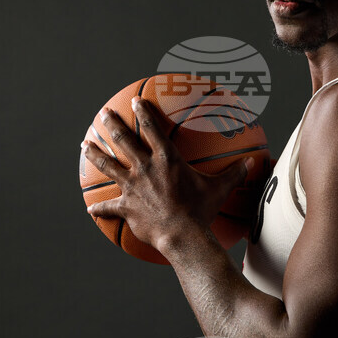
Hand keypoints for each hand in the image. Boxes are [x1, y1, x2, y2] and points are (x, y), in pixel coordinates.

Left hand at [83, 96, 252, 252]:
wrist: (183, 235)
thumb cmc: (201, 210)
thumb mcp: (219, 189)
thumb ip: (234, 173)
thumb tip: (253, 162)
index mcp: (166, 159)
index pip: (152, 129)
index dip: (142, 113)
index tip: (134, 102)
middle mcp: (145, 168)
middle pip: (123, 141)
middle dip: (111, 125)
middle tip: (102, 114)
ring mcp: (132, 187)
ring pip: (108, 165)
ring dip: (95, 154)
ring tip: (84, 144)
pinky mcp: (126, 207)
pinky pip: (109, 207)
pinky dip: (100, 208)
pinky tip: (90, 208)